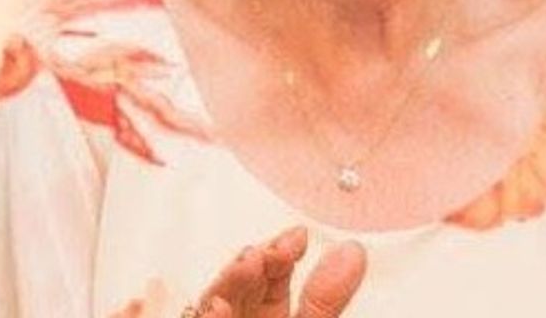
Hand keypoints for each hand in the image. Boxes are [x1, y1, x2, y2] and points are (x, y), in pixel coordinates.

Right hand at [184, 226, 366, 317]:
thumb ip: (326, 299)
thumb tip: (354, 251)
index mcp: (265, 309)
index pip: (269, 270)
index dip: (281, 251)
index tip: (297, 236)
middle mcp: (236, 313)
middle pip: (236, 284)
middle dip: (247, 267)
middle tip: (259, 255)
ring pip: (208, 303)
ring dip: (222, 287)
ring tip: (234, 282)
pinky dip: (191, 315)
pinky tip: (200, 307)